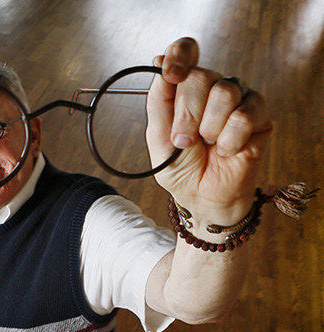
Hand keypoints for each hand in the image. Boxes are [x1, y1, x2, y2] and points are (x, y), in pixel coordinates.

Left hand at [146, 37, 272, 226]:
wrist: (200, 196)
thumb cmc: (179, 167)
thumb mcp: (157, 135)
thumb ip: (158, 99)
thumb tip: (158, 60)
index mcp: (185, 87)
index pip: (186, 51)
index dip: (179, 56)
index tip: (170, 74)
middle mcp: (213, 88)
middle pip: (201, 75)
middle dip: (186, 114)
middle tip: (184, 141)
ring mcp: (239, 100)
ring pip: (225, 92)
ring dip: (208, 128)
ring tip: (208, 145)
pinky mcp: (260, 117)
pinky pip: (244, 116)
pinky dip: (230, 140)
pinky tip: (226, 150)